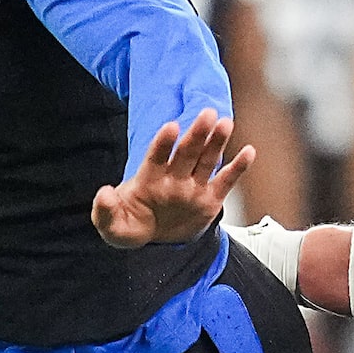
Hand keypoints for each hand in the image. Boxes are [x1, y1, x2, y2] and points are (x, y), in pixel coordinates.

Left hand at [89, 109, 252, 249]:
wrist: (152, 239)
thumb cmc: (130, 225)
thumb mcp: (111, 226)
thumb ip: (105, 211)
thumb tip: (104, 193)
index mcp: (148, 179)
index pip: (156, 157)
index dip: (163, 142)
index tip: (171, 126)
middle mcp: (173, 178)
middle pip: (186, 152)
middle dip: (197, 134)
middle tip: (208, 114)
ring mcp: (192, 187)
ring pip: (206, 160)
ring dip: (217, 142)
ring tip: (226, 123)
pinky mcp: (209, 200)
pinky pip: (225, 182)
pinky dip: (237, 168)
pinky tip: (249, 152)